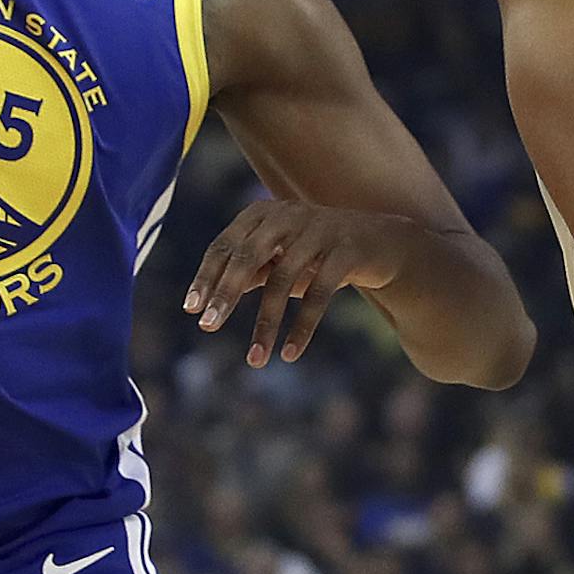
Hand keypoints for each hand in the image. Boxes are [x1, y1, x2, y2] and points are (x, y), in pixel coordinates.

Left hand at [184, 201, 410, 366]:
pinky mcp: (347, 251)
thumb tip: (207, 302)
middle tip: (208, 327)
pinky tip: (290, 354)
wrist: (382, 242)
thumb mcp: (279, 257)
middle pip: (247, 256)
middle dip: (226, 293)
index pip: (225, 246)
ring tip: (255, 359)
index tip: (191, 310)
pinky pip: (320, 294)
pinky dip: (302, 326)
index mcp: (263, 213)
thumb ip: (247, 270)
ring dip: (266, 323)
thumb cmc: (319, 252)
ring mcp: (319, 230)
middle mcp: (288, 215)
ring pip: (283, 280)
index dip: (207, 277)